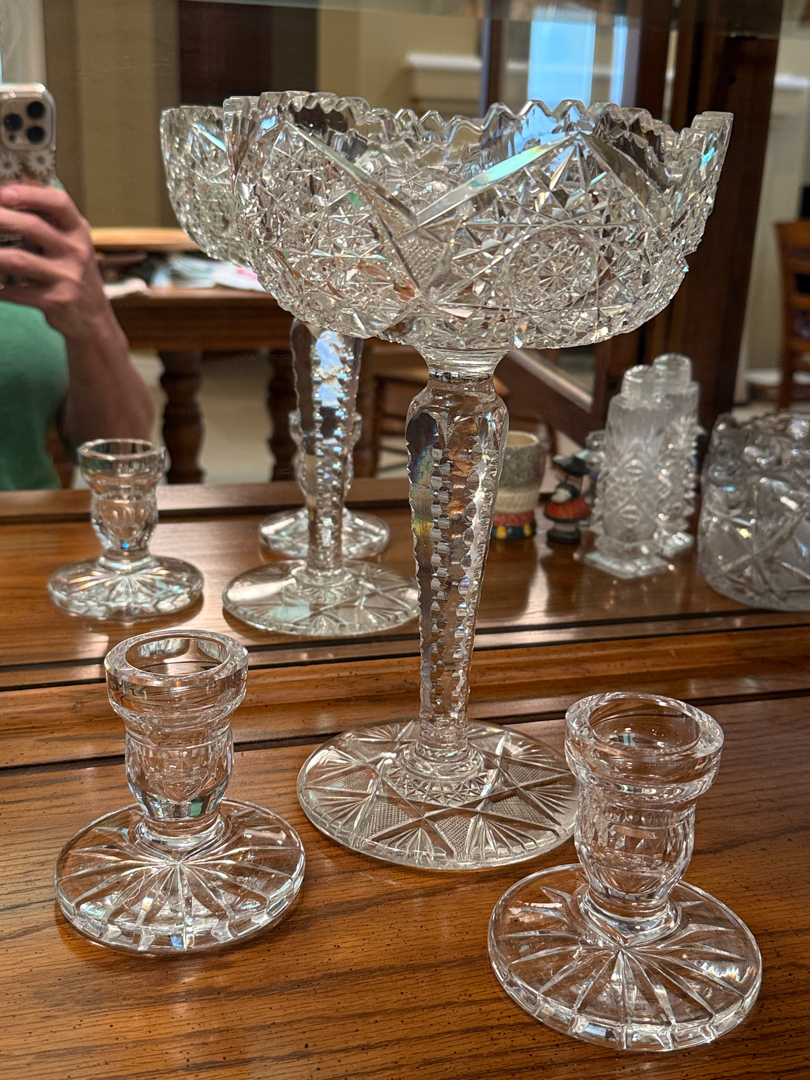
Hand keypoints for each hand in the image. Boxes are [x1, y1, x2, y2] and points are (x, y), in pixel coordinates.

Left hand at [0, 184, 111, 342]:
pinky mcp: (56, 301)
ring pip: (19, 260)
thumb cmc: (73, 273)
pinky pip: (17, 292)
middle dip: (0, 218)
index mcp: (78, 231)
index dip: (30, 194)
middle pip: (33, 227)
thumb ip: (49, 221)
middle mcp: (76, 252)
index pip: (59, 202)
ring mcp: (67, 278)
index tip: (4, 192)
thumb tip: (9, 191)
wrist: (93, 319)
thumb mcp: (71, 244)